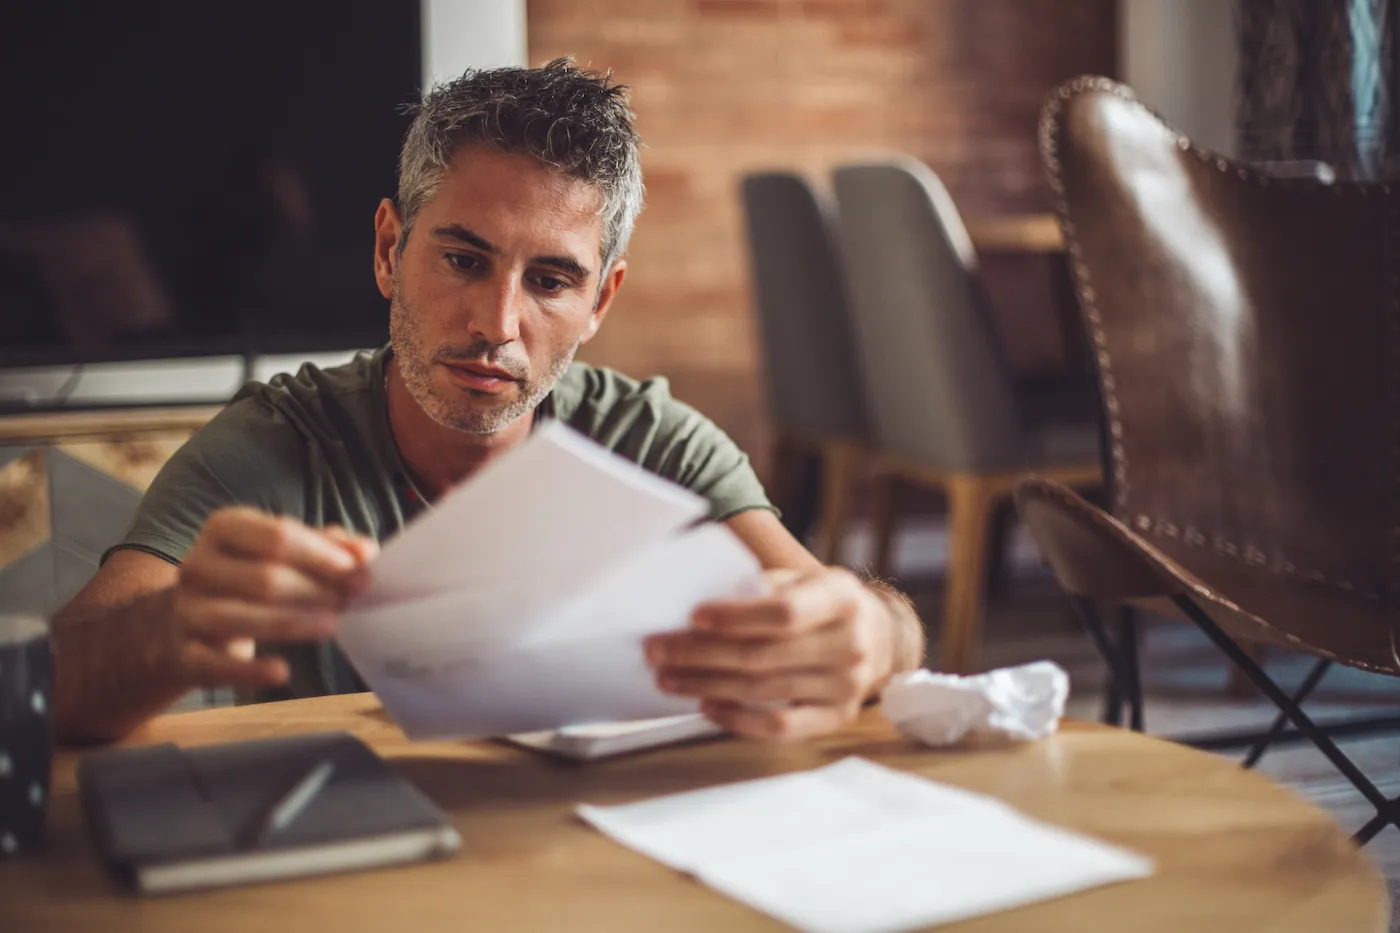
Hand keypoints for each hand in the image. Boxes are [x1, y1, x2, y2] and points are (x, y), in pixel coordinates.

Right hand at [170, 507, 376, 688]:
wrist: (189, 620)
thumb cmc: (252, 575)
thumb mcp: (285, 552)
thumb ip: (329, 547)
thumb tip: (366, 551)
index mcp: (224, 528)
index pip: (278, 536)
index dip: (322, 555)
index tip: (358, 569)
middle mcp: (198, 565)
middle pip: (264, 578)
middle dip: (315, 590)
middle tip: (350, 600)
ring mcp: (187, 610)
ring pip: (240, 618)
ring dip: (292, 624)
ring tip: (331, 625)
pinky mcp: (186, 653)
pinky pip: (216, 664)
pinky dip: (250, 671)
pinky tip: (282, 671)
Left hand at [644, 567, 898, 740]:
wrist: (876, 636)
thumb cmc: (820, 602)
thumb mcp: (802, 580)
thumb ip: (760, 587)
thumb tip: (693, 606)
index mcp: (841, 596)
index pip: (783, 612)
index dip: (735, 617)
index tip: (692, 616)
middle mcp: (851, 643)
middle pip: (762, 655)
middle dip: (700, 653)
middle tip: (656, 650)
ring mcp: (847, 687)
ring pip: (762, 690)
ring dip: (705, 685)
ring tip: (668, 678)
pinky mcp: (835, 718)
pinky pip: (779, 728)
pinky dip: (738, 720)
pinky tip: (707, 707)